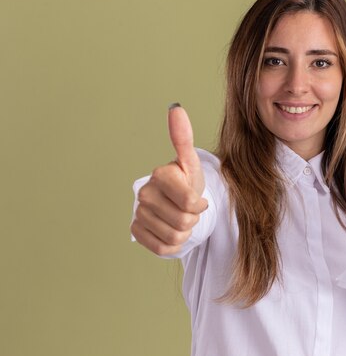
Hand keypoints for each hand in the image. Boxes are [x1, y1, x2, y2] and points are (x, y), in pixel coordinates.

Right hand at [130, 104, 207, 255]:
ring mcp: (138, 213)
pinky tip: (171, 229)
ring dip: (185, 232)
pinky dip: (173, 244)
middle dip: (193, 220)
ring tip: (182, 218)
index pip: (189, 202)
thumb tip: (176, 108)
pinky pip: (163, 248)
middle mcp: (144, 193)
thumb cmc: (188, 182)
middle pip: (183, 222)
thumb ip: (184, 138)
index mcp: (160, 175)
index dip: (200, 205)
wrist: (179, 204)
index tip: (199, 200)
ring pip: (175, 237)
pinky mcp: (136, 231)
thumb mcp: (192, 164)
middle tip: (190, 211)